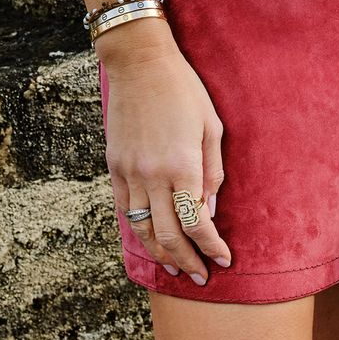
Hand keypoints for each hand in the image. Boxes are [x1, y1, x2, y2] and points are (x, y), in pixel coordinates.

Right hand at [99, 24, 231, 283]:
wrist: (140, 63)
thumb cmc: (184, 89)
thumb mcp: (211, 125)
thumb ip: (212, 170)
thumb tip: (210, 208)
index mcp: (183, 164)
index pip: (197, 222)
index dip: (211, 246)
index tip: (223, 259)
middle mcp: (154, 175)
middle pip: (169, 234)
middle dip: (188, 259)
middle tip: (201, 275)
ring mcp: (131, 173)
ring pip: (143, 229)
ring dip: (161, 253)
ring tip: (176, 267)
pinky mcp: (115, 167)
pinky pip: (126, 210)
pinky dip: (139, 230)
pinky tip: (151, 239)